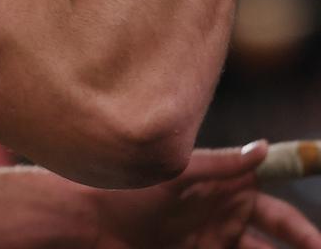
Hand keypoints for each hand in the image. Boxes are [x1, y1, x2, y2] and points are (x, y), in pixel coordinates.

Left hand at [87, 141, 320, 247]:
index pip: (275, 213)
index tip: (318, 244)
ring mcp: (208, 245)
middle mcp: (222, 221)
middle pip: (272, 245)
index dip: (299, 230)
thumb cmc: (129, 187)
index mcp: (224, 194)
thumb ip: (221, 164)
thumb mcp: (177, 173)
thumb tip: (265, 147)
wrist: (88, 220)